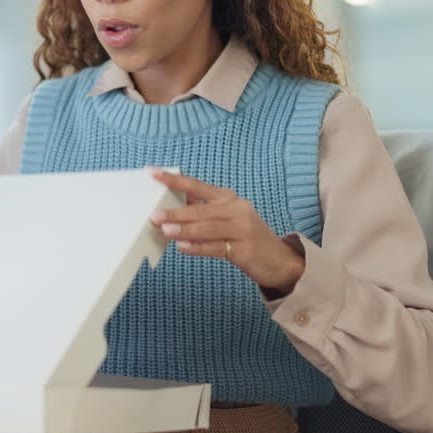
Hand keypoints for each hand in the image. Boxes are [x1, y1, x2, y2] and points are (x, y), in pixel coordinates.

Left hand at [147, 167, 304, 296]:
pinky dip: (198, 247)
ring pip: (208, 228)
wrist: (279, 260)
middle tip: (155, 215)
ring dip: (185, 230)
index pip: (197, 185)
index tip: (152, 172)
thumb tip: (171, 205)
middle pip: (202, 209)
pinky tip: (183, 247)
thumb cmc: (246, 236)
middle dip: (177, 212)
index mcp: (229, 198)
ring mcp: (242, 229)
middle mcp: (237, 210)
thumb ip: (203, 209)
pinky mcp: (244, 250)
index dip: (174, 179)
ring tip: (166, 231)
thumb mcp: (227, 217)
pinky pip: (216, 248)